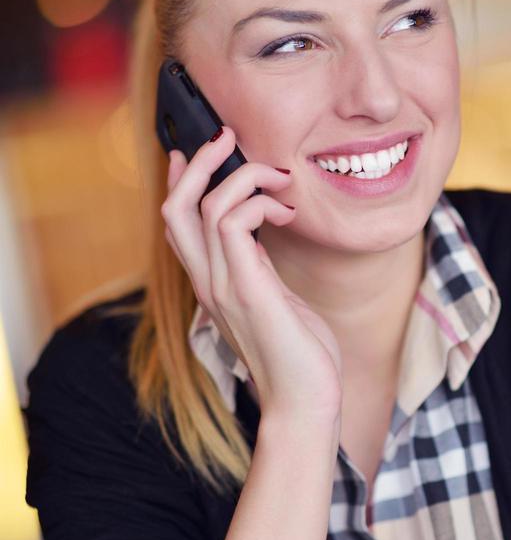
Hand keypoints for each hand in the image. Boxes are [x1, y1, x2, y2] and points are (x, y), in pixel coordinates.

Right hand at [161, 126, 342, 423]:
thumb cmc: (300, 355)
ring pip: (203, 208)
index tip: (196, 150)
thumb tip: (263, 239)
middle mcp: (208, 282)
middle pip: (177, 208)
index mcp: (213, 283)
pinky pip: (233, 225)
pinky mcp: (246, 290)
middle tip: (227, 135)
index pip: (179, 224)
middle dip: (199, 162)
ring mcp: (222, 287)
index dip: (182, 181)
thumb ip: (260, 270)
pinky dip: (257, 203)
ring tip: (279, 179)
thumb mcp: (276, 300)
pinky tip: (285, 213)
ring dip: (242, 176)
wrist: (304, 403)